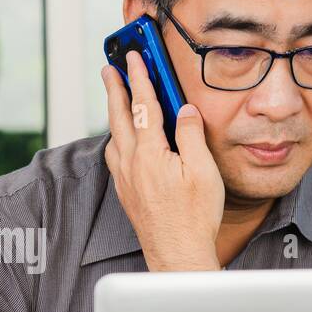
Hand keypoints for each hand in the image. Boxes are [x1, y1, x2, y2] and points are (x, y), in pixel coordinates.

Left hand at [101, 51, 225, 270]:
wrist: (177, 255)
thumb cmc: (194, 218)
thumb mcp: (202, 170)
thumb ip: (190, 134)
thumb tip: (184, 109)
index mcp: (149, 153)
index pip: (142, 104)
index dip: (138, 77)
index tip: (132, 56)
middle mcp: (130, 163)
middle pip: (118, 116)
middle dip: (115, 89)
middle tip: (110, 68)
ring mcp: (125, 179)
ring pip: (114, 136)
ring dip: (114, 113)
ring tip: (117, 98)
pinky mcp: (126, 192)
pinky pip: (115, 155)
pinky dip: (117, 137)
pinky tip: (123, 139)